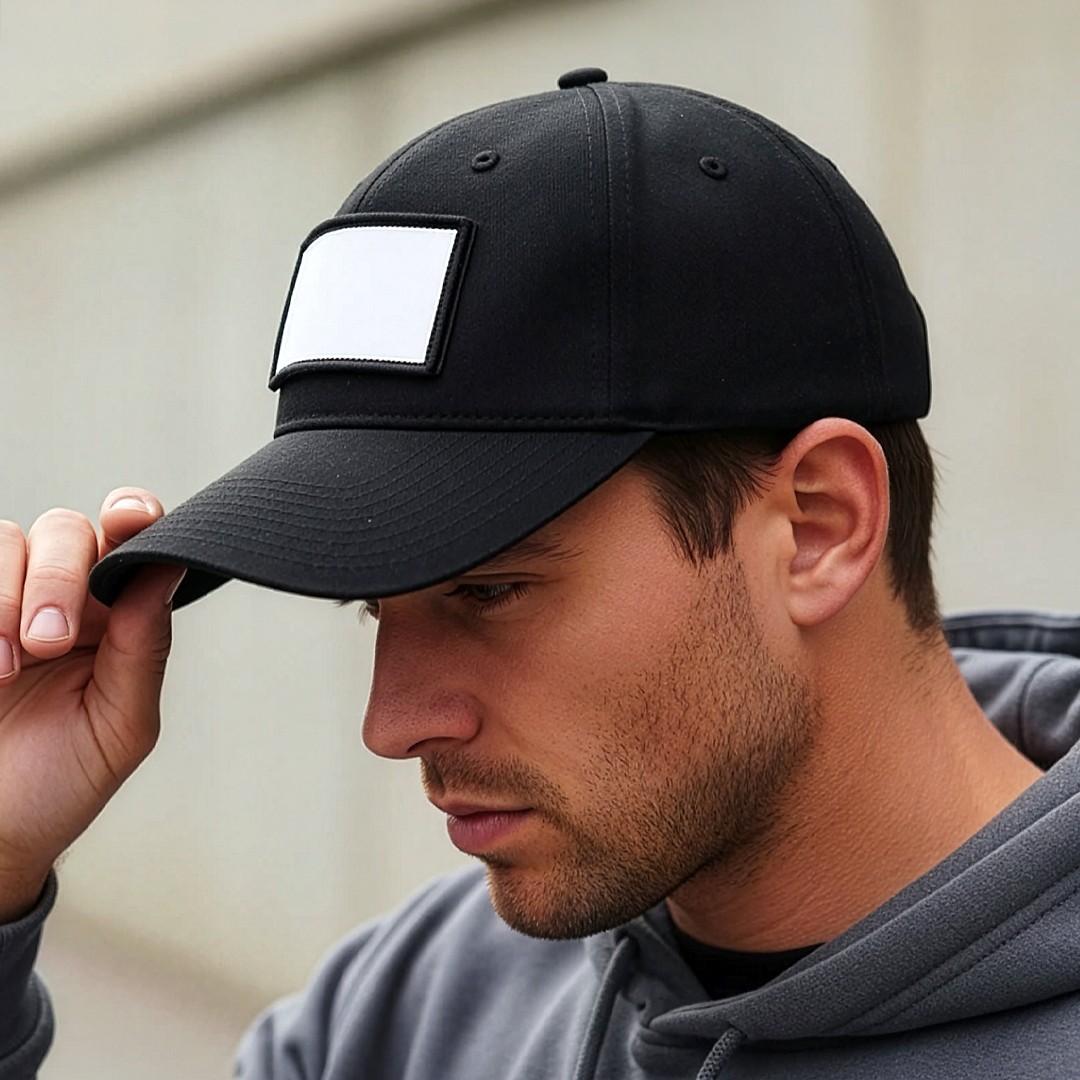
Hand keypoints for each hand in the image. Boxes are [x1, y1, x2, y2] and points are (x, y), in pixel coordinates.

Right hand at [0, 489, 182, 921]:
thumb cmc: (59, 784)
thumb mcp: (120, 726)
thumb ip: (145, 648)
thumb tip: (168, 569)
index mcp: (114, 617)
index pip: (130, 542)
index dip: (134, 515)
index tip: (130, 517)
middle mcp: (58, 599)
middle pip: (65, 531)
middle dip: (57, 576)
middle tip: (48, 643)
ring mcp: (0, 604)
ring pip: (5, 539)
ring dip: (5, 596)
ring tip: (6, 669)